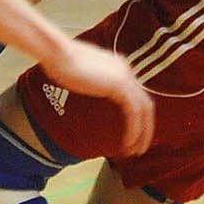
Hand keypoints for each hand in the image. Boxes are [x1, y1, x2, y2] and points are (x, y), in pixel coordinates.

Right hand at [44, 39, 154, 155]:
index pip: (135, 94)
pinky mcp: (119, 85)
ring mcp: (124, 76)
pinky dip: (134, 130)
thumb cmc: (60, 61)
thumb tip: (87, 89)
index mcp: (118, 66)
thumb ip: (91, 81)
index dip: (137, 116)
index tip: (131, 132)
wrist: (57, 53)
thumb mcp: (81, 72)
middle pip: (145, 103)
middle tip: (139, 146)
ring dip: (142, 133)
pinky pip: (134, 113)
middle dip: (145, 127)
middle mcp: (125, 70)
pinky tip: (127, 144)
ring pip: (143, 110)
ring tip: (134, 151)